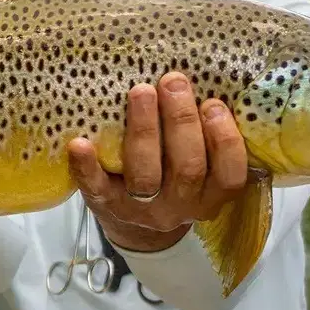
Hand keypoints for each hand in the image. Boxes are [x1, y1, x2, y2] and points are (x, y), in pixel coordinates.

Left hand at [68, 72, 247, 252]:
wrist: (136, 228)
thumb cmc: (172, 177)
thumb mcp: (201, 166)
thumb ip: (205, 136)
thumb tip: (200, 80)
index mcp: (211, 195)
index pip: (229, 175)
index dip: (225, 140)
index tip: (212, 103)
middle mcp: (180, 206)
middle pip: (188, 169)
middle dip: (181, 121)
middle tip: (173, 82)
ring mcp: (143, 209)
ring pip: (147, 176)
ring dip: (145, 131)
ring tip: (141, 92)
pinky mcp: (107, 206)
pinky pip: (97, 188)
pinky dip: (87, 166)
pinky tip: (80, 143)